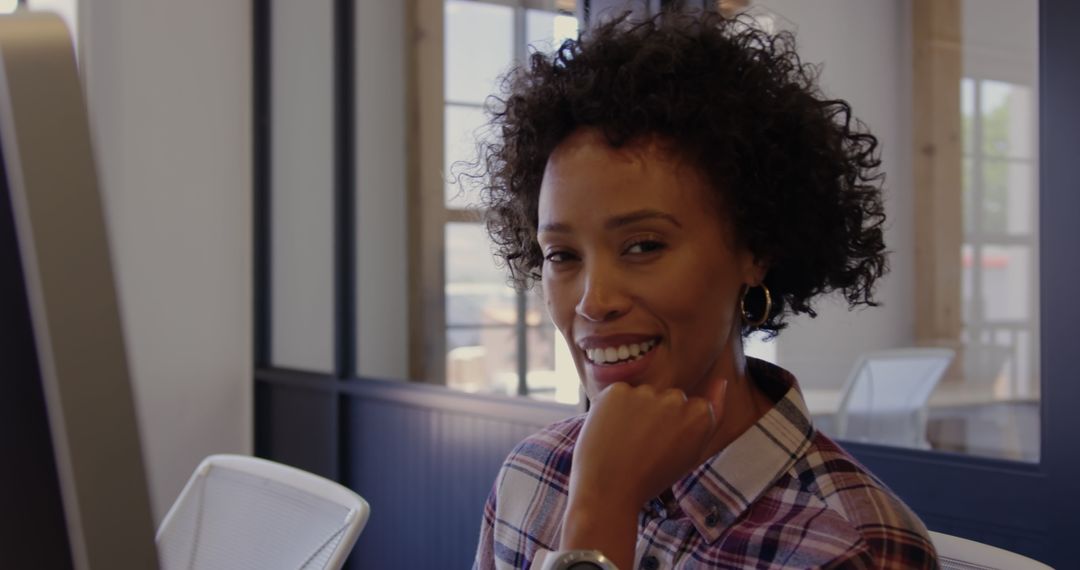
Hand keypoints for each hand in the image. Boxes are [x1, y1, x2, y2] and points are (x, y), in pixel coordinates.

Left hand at [569, 379, 728, 511]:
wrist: (609, 492)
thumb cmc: (652, 476)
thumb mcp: (692, 452)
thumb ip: (712, 415)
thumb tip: (722, 381)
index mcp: (701, 414)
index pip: (692, 406)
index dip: (675, 429)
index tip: (664, 448)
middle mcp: (677, 398)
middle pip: (668, 398)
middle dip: (657, 415)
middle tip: (643, 447)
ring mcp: (647, 392)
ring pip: (643, 394)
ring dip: (635, 410)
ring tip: (625, 442)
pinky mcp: (618, 390)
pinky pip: (620, 393)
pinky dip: (614, 409)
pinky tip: (611, 432)